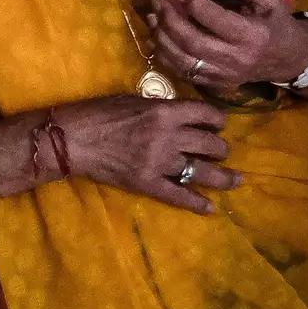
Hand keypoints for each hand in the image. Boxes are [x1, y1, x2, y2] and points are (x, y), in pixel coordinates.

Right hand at [53, 95, 237, 213]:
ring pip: (203, 171)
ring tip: (235, 180)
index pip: (206, 114)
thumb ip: (161, 109)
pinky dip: (197, 203)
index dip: (218, 120)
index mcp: (165, 112)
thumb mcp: (134, 100)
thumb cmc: (98, 113)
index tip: (220, 124)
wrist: (72, 139)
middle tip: (221, 152)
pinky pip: (180, 196)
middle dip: (221, 148)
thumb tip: (181, 115)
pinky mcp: (148, 184)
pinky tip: (210, 208)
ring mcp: (160, 163)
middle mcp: (169, 137)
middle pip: (211, 144)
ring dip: (223, 177)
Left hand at [149, 0, 307, 92]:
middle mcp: (237, 58)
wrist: (286, 59)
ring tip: (152, 17)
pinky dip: (165, 56)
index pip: (216, 20)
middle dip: (170, 21)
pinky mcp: (215, 84)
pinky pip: (184, 73)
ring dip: (162, 38)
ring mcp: (224, 75)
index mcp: (252, 35)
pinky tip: (156, 38)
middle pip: (193, 42)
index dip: (194, 4)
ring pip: (183, 61)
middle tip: (158, 3)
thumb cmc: (275, 22)